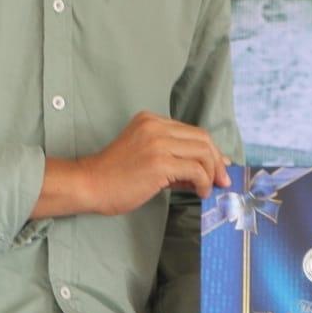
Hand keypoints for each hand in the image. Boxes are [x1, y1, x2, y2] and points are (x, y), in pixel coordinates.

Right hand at [81, 112, 230, 216]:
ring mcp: (157, 143)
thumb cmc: (113, 177)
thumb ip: (173, 160)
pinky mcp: (159, 162)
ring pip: (203, 151)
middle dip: (217, 160)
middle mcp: (155, 126)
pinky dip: (203, 181)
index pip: (191, 131)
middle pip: (202, 138)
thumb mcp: (145, 158)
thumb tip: (206, 172)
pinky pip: (195, 169)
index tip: (219, 167)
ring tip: (209, 188)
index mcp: (150, 120)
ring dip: (212, 172)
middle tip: (222, 180)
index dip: (210, 150)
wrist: (89, 184)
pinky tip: (199, 192)